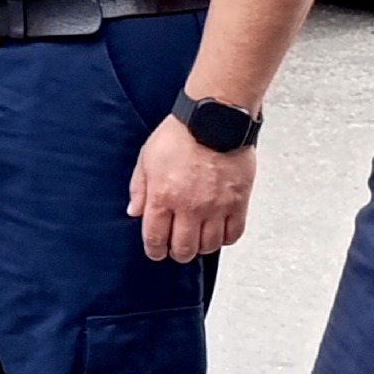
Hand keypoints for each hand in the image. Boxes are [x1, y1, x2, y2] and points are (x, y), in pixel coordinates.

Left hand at [128, 115, 256, 260]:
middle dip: (177, 253)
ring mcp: (216, 207)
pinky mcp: (238, 202)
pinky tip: (218, 232)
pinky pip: (233, 234)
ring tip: (197, 239)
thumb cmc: (180, 135)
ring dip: (201, 247)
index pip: (155, 239)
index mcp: (163, 198)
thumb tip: (134, 212)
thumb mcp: (146, 159)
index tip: (156, 251)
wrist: (214, 121)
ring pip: (209, 246)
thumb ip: (139, 189)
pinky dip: (225, 239)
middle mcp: (189, 207)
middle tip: (177, 248)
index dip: (154, 250)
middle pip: (183, 249)